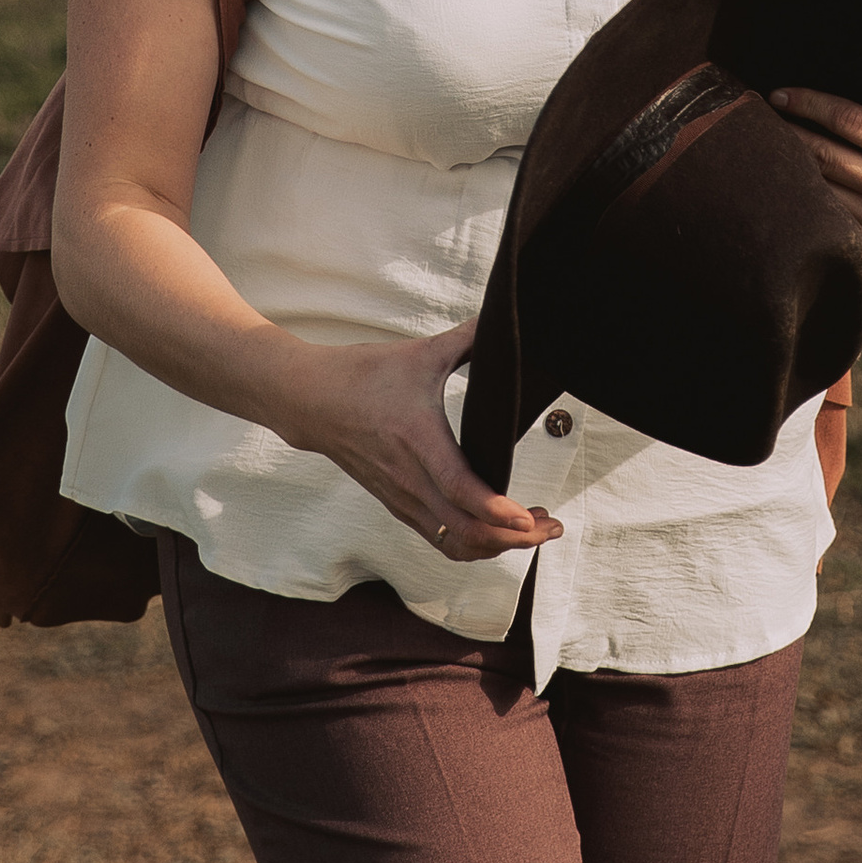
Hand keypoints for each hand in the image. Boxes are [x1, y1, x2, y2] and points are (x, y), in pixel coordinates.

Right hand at [276, 321, 558, 564]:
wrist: (309, 400)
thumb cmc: (363, 374)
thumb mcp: (420, 353)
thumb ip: (468, 338)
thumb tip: (504, 317)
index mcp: (416, 439)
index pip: (457, 488)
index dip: (494, 509)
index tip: (527, 517)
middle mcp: (408, 478)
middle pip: (464, 529)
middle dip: (513, 537)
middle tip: (553, 524)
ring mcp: (402, 497)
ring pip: (454, 543)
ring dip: (497, 545)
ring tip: (533, 528)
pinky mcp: (398, 505)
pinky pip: (440, 540)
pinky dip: (474, 543)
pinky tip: (500, 529)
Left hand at [773, 89, 861, 268]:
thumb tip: (849, 99)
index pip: (849, 121)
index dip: (810, 104)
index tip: (781, 93)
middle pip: (827, 155)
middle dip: (791, 130)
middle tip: (763, 113)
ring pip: (824, 188)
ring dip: (793, 164)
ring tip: (770, 142)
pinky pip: (833, 215)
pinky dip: (810, 195)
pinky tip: (792, 177)